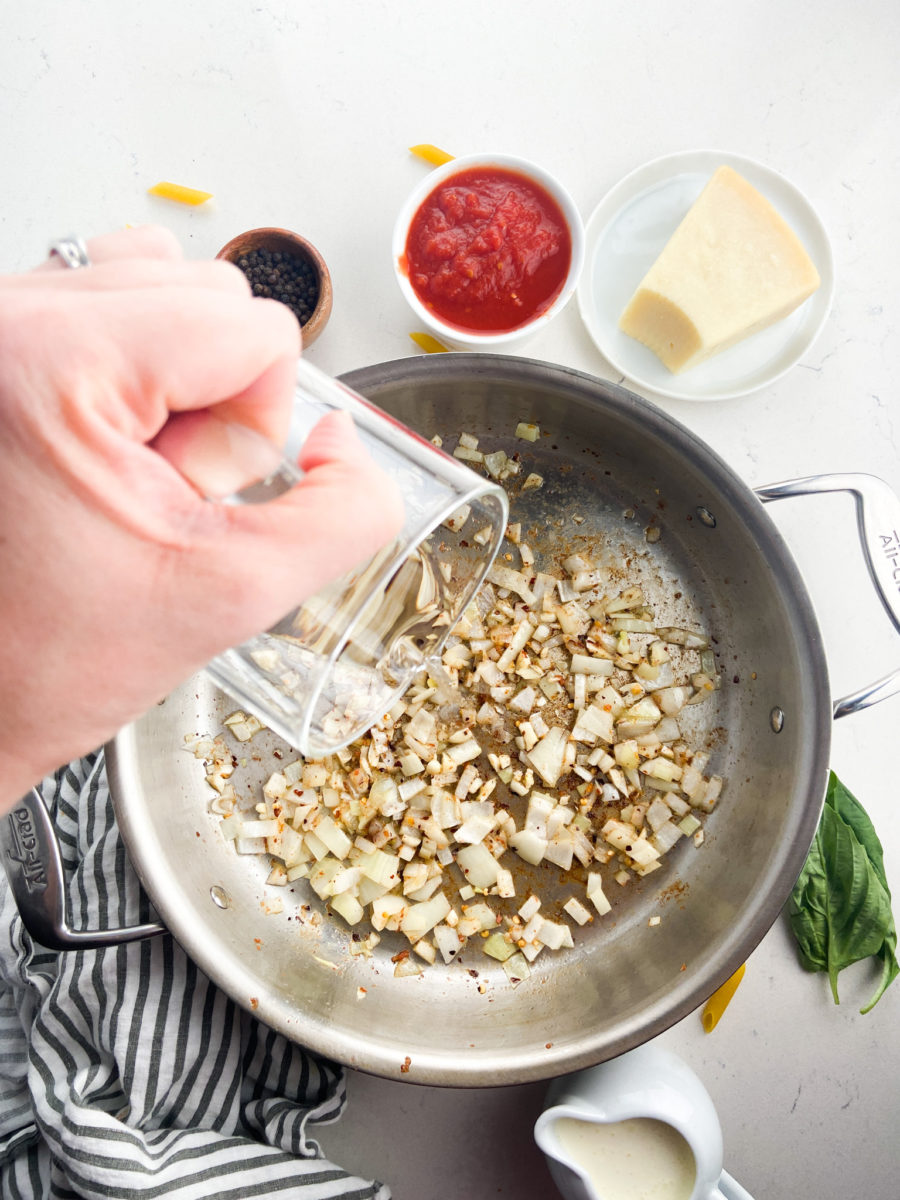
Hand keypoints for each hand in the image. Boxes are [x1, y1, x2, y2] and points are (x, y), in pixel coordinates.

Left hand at [0, 226, 403, 808]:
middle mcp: (8, 312)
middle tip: (148, 489)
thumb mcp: (232, 597)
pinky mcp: (0, 330)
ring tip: (119, 469)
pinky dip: (135, 366)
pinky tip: (105, 440)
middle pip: (211, 295)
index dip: (249, 431)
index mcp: (53, 359)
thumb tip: (347, 441)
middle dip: (211, 404)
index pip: (254, 328)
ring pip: (167, 287)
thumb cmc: (46, 656)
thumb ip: (343, 514)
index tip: (181, 497)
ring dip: (175, 386)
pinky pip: (112, 295)